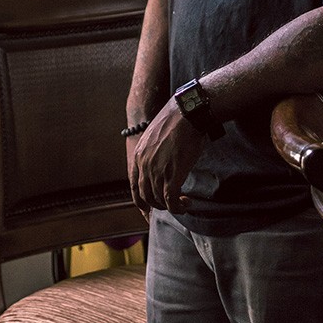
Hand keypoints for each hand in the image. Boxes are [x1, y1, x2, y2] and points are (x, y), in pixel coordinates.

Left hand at [129, 99, 205, 215]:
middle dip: (158, 204)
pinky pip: (171, 200)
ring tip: (182, 203)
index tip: (148, 209)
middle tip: (170, 204)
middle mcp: (144, 166)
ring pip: (159, 200)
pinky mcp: (172, 175)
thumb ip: (153, 151)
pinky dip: (178, 207)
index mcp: (138, 156)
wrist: (187, 113)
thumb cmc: (177, 120)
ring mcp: (157, 172)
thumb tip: (160, 162)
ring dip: (171, 206)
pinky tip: (185, 205)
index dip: (141, 201)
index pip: (135, 187)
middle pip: (146, 196)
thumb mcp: (156, 135)